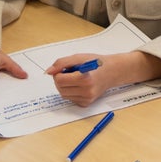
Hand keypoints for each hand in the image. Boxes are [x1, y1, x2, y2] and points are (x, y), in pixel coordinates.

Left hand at [45, 51, 160, 106]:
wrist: (112, 72)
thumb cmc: (96, 63)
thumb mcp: (79, 58)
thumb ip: (61, 63)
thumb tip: (48, 72)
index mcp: (85, 78)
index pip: (59, 79)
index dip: (59, 72)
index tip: (66, 68)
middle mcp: (87, 91)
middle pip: (60, 88)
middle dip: (61, 79)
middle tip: (70, 72)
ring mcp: (87, 99)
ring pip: (63, 94)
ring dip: (65, 86)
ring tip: (76, 78)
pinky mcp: (86, 103)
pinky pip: (70, 98)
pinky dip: (71, 92)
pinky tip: (80, 86)